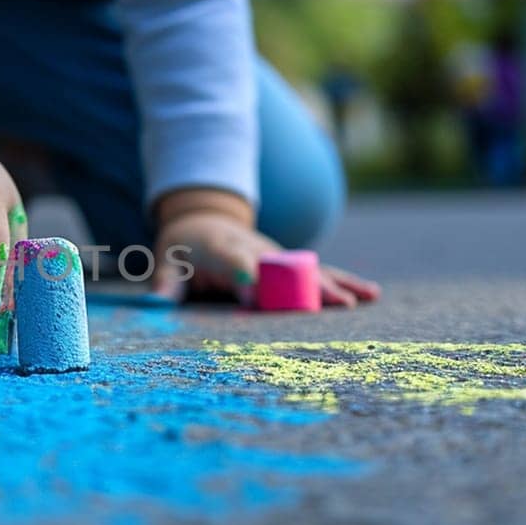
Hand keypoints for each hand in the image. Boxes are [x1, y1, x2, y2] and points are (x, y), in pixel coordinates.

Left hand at [149, 189, 378, 307]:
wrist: (204, 217)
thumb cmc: (182, 247)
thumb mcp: (166, 262)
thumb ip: (165, 285)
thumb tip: (155, 307)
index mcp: (222, 248)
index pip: (237, 264)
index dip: (247, 280)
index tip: (257, 300)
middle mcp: (256, 249)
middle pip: (285, 269)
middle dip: (307, 287)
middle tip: (333, 306)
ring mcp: (278, 254)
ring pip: (310, 269)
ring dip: (335, 285)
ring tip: (358, 302)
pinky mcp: (290, 261)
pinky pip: (320, 270)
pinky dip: (345, 280)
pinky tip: (371, 294)